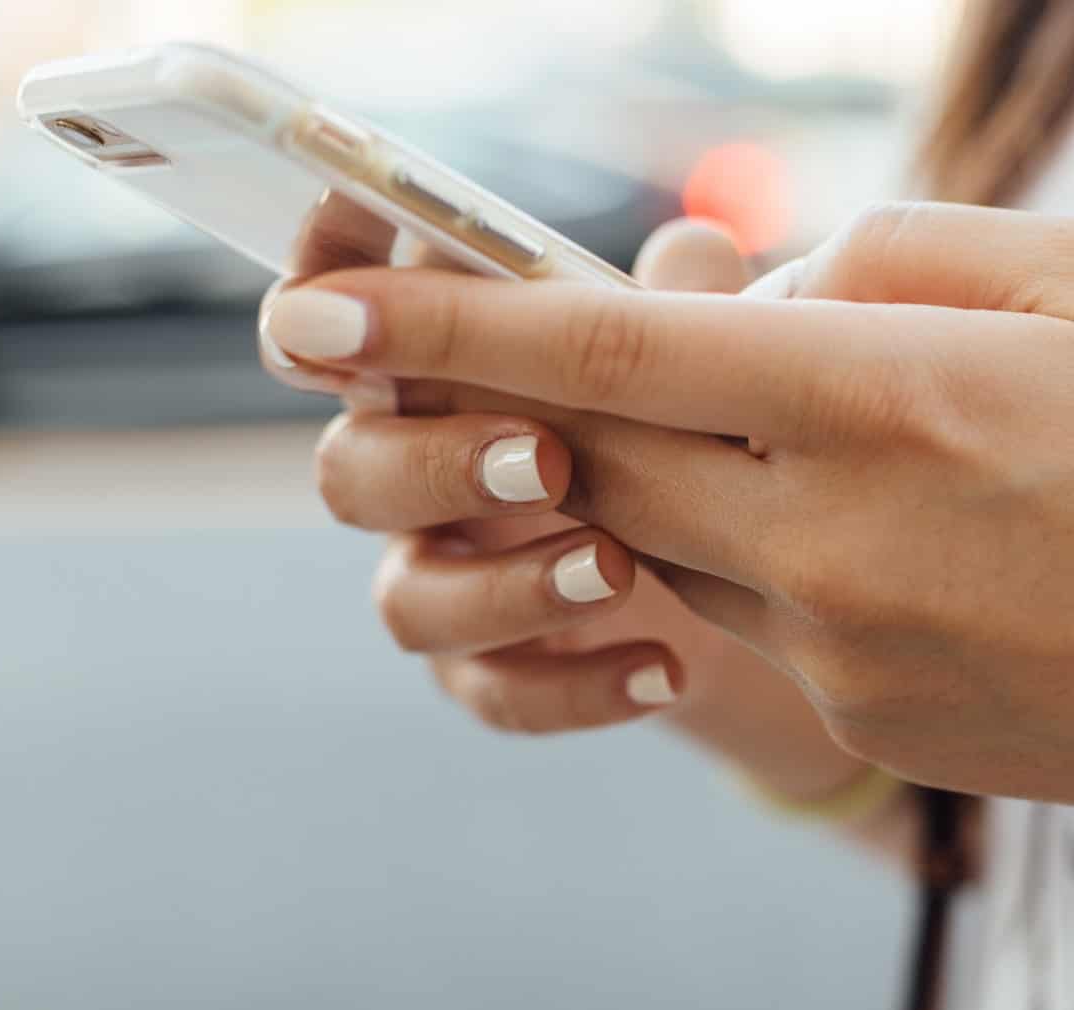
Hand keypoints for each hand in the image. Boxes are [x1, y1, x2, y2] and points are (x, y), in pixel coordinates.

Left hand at [261, 202, 1073, 810]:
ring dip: (673, 475)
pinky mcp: (856, 715)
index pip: (610, 352)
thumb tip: (748, 287)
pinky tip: (889, 537)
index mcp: (883, 395)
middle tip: (504, 360)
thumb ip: (887, 251)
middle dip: (528, 404)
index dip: (446, 326)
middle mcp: (831, 533)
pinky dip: (766, 553)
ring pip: (665, 540)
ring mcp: (836, 645)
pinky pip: (751, 616)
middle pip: (597, 457)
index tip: (312, 316)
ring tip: (803, 436)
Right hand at [263, 216, 863, 790]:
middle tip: (548, 459)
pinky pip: (494, 693)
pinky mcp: (493, 670)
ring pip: (408, 601)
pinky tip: (665, 669)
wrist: (754, 581)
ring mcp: (447, 579)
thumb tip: (696, 250)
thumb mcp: (704, 359)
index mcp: (440, 372)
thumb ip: (686, 304)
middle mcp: (417, 473)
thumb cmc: (697, 428)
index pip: (340, 323)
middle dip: (437, 463)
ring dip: (506, 587)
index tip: (343, 287)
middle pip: (351, 471)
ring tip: (620, 570)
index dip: (319, 292)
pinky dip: (576, 687)